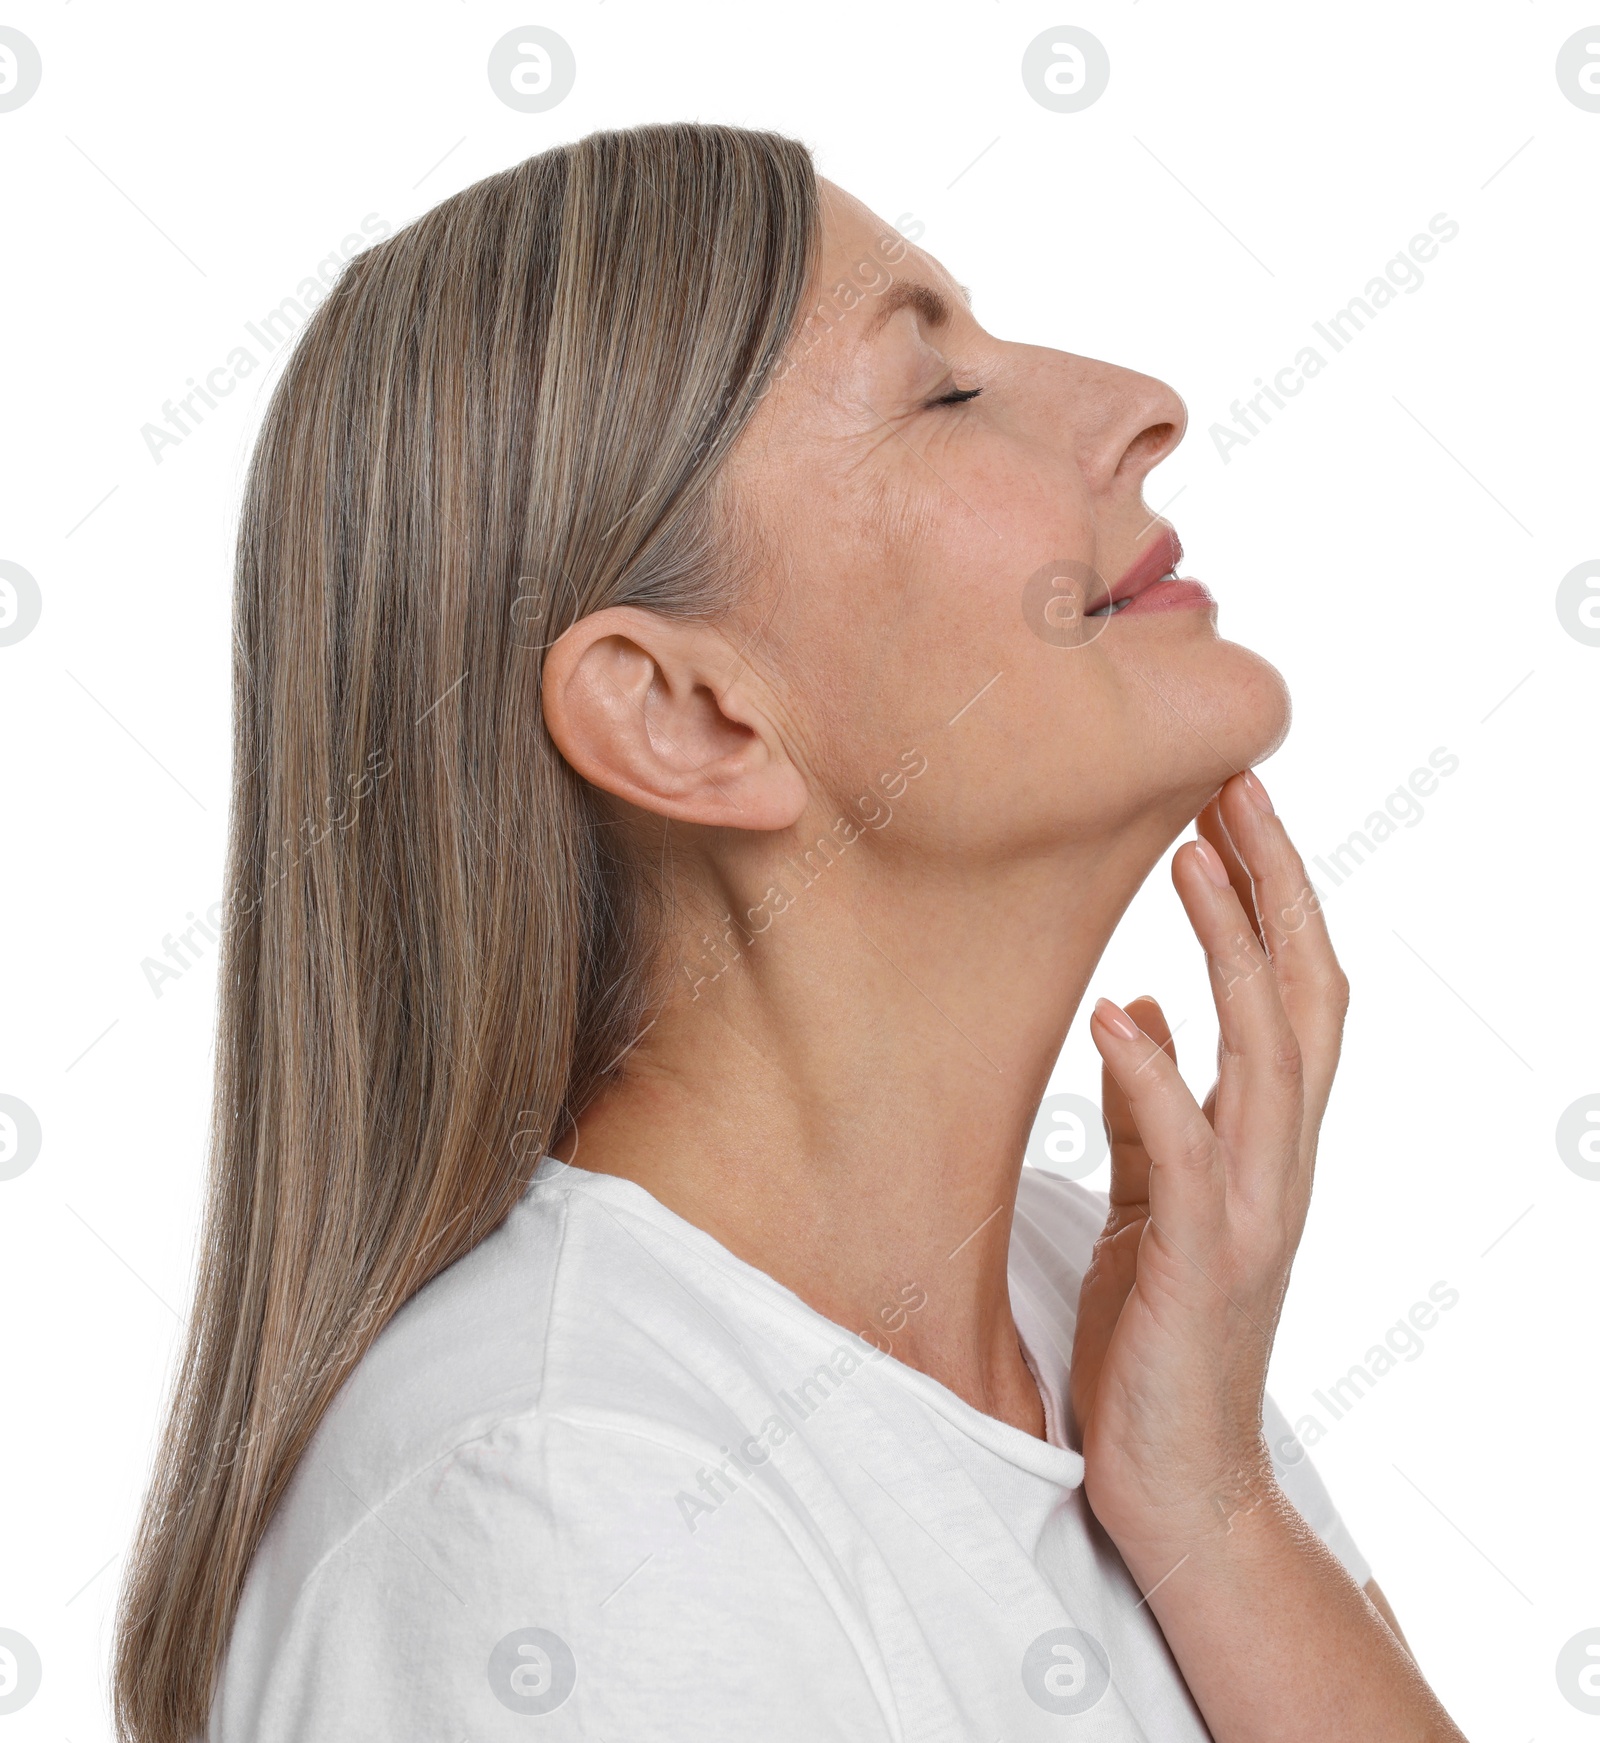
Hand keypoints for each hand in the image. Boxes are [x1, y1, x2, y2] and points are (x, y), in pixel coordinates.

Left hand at [1068, 770, 1348, 1569]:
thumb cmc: (1157, 1334)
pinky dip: (1153, 1085)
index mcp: (1263, 1139)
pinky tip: (1115, 1019)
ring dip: (1229, 952)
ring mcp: (1248, 1213)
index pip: (1289, 989)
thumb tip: (1139, 1016)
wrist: (1175, 1480)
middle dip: (1272, 885)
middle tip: (1230, 782)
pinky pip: (1182, 1161)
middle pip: (1301, 996)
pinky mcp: (1197, 1266)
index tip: (1230, 801)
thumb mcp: (1153, 1201)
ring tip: (1186, 859)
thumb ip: (1154, 1112)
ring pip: (1265, 1058)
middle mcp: (1276, 1162)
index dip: (1271, 892)